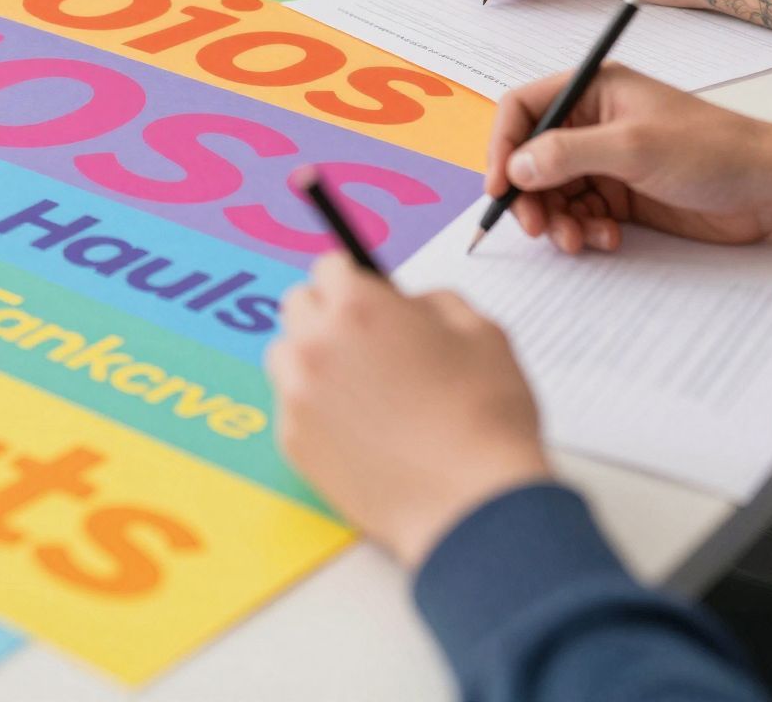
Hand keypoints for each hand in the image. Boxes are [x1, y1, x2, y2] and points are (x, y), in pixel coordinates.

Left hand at [269, 256, 548, 568]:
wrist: (474, 505)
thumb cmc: (485, 417)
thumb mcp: (481, 330)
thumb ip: (433, 301)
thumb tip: (406, 301)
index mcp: (358, 306)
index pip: (329, 267)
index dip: (355, 281)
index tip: (367, 297)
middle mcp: (316, 344)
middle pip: (298, 305)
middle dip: (328, 314)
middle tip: (366, 343)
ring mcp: (297, 395)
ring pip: (286, 355)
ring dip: (313, 359)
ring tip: (361, 389)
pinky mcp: (293, 442)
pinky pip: (292, 407)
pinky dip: (316, 410)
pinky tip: (359, 430)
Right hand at [486, 64, 771, 252]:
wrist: (770, 188)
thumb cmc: (711, 150)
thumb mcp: (633, 146)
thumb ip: (567, 153)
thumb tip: (514, 168)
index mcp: (593, 90)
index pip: (523, 109)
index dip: (502, 147)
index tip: (499, 188)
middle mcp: (592, 122)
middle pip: (531, 157)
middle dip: (529, 195)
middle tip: (536, 228)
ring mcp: (606, 160)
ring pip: (552, 191)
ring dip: (557, 219)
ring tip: (577, 241)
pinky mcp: (621, 194)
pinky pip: (580, 212)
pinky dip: (584, 230)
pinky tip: (607, 239)